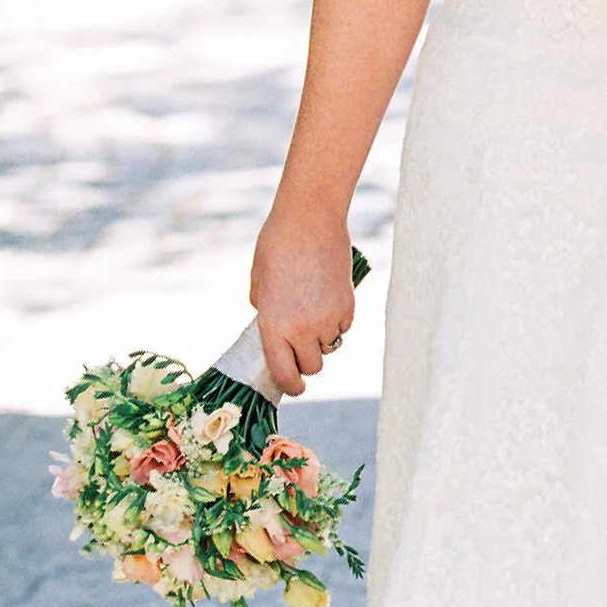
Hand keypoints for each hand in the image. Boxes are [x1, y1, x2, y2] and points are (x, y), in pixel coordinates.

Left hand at [250, 205, 355, 397]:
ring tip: (315, 312)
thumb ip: (266, 312)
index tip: (295, 388)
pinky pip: (344, 327)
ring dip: (323, 338)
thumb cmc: (277, 246)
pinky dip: (337, 321)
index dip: (291, 386)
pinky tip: (328, 299)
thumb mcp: (259, 284)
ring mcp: (327, 317)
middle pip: (313, 366)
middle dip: (308, 360)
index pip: (285, 374)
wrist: (309, 218)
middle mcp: (301, 328)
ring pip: (330, 346)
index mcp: (272, 325)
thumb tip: (276, 329)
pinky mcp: (347, 304)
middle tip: (303, 345)